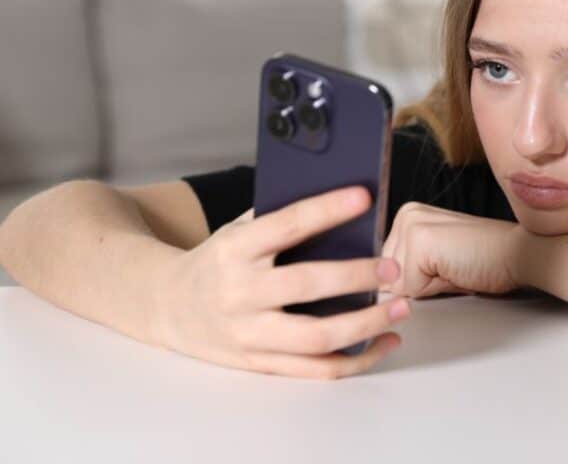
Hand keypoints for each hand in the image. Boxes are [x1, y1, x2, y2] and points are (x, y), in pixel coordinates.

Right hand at [156, 186, 412, 380]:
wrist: (166, 306)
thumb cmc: (217, 261)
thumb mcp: (236, 230)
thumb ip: (278, 218)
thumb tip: (341, 201)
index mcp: (235, 249)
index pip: (287, 224)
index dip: (327, 209)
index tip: (364, 197)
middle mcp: (239, 292)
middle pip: (306, 286)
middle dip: (357, 276)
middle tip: (393, 268)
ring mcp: (249, 333)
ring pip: (316, 337)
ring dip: (366, 324)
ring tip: (401, 308)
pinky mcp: (259, 363)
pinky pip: (314, 370)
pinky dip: (355, 360)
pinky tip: (383, 342)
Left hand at [379, 202, 525, 297]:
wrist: (520, 253)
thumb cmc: (487, 260)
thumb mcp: (436, 262)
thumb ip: (407, 270)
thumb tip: (381, 293)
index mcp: (409, 215)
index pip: (385, 269)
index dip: (416, 281)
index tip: (446, 266)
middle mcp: (406, 214)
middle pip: (386, 276)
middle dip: (417, 284)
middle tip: (452, 267)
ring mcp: (412, 224)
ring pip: (396, 283)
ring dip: (425, 287)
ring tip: (454, 268)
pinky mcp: (421, 240)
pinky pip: (409, 288)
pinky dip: (433, 289)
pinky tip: (456, 270)